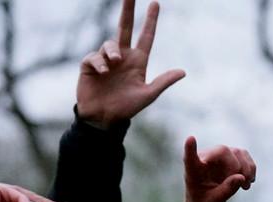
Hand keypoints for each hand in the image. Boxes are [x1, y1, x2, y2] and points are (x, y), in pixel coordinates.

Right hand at [76, 0, 184, 127]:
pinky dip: (99, 62)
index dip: (150, 21)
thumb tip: (183, 71)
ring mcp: (106, 60)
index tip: (155, 3)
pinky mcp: (90, 65)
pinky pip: (94, 56)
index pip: (146, 37)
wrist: (103, 119)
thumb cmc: (126, 109)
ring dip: (112, 50)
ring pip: (109, 43)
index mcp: (137, 62)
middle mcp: (122, 57)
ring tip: (114, 63)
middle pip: (125, 27)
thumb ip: (163, 82)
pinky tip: (102, 72)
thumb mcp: (147, 95)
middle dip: (127, 10)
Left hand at [183, 137, 255, 201]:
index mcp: (194, 169)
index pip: (190, 157)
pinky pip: (244, 154)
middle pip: (223, 151)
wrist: (206, 199)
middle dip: (236, 166)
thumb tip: (241, 177)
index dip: (190, 148)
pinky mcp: (229, 155)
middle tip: (243, 185)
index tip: (190, 139)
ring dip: (247, 168)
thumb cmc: (204, 201)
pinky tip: (249, 181)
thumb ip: (226, 190)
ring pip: (237, 152)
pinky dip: (250, 167)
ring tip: (246, 186)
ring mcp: (218, 154)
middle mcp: (205, 157)